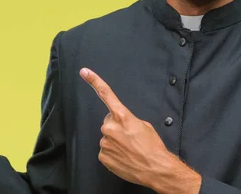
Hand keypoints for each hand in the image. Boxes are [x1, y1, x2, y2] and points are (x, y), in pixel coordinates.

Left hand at [80, 68, 200, 193]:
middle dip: (117, 128)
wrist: (156, 169)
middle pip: (108, 122)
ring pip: (107, 138)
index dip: (94, 81)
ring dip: (116, 142)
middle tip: (130, 138)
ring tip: (130, 149)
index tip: (84, 71)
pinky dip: (113, 153)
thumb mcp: (144, 126)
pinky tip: (124, 157)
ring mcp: (105, 142)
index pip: (106, 94)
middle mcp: (110, 127)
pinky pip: (106, 151)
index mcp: (122, 116)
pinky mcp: (103, 156)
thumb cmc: (153, 147)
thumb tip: (122, 124)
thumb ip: (128, 120)